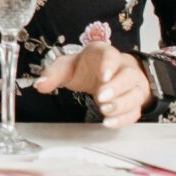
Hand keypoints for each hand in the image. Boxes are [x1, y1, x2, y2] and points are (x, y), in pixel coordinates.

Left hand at [33, 45, 154, 126]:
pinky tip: (109, 122)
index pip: (111, 54)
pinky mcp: (133, 102)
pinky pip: (135, 111)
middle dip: (117, 87)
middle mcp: (123, 68)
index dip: (109, 64)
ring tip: (104, 111)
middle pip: (129, 76)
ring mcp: (131, 86)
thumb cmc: (84, 68)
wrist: (101, 74)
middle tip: (101, 97)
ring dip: (122, 104)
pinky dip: (124, 118)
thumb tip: (40, 84)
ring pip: (136, 94)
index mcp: (104, 54)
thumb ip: (53, 74)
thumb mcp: (66, 67)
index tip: (103, 76)